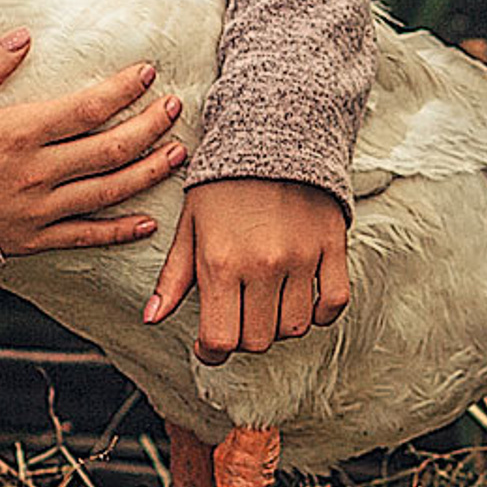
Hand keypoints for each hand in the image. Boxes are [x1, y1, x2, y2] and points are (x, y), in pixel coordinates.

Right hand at [0, 30, 188, 259]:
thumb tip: (24, 36)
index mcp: (17, 134)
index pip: (86, 109)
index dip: (122, 90)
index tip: (148, 72)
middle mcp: (35, 173)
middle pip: (109, 149)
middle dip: (149, 126)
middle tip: (175, 108)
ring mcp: (38, 211)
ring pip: (108, 192)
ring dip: (148, 172)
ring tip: (177, 154)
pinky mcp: (34, 240)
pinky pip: (86, 238)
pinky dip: (121, 231)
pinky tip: (149, 222)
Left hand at [143, 177, 348, 362]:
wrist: (273, 134)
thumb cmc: (224, 180)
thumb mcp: (190, 224)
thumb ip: (173, 275)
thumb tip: (152, 317)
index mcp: (221, 261)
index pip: (220, 339)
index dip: (211, 352)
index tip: (209, 345)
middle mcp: (262, 264)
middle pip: (257, 340)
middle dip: (242, 335)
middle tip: (236, 314)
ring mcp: (301, 258)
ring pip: (295, 328)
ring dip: (278, 324)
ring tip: (265, 301)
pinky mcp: (332, 247)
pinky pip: (333, 304)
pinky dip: (319, 312)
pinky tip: (300, 298)